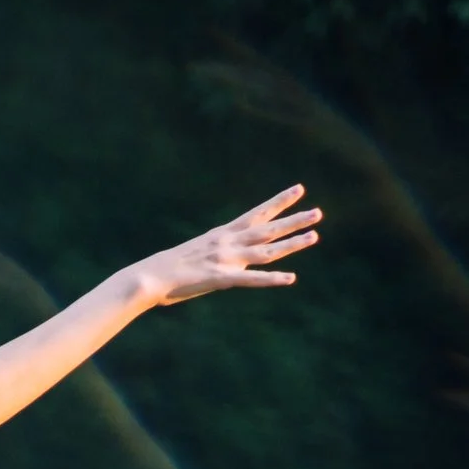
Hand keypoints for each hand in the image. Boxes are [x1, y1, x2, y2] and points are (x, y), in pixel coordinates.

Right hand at [128, 186, 321, 306]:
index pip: (257, 214)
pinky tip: (290, 278)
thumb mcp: (198, 252)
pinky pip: (252, 279)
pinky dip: (272, 279)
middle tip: (318, 213)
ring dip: (292, 243)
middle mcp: (228, 242)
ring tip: (314, 236)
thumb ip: (218, 251)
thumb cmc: (170, 267)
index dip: (279, 202)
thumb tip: (229, 253)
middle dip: (294, 220)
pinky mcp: (221, 278)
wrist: (150, 276)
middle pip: (268, 229)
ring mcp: (226, 260)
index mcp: (222, 234)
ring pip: (266, 250)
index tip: (298, 190)